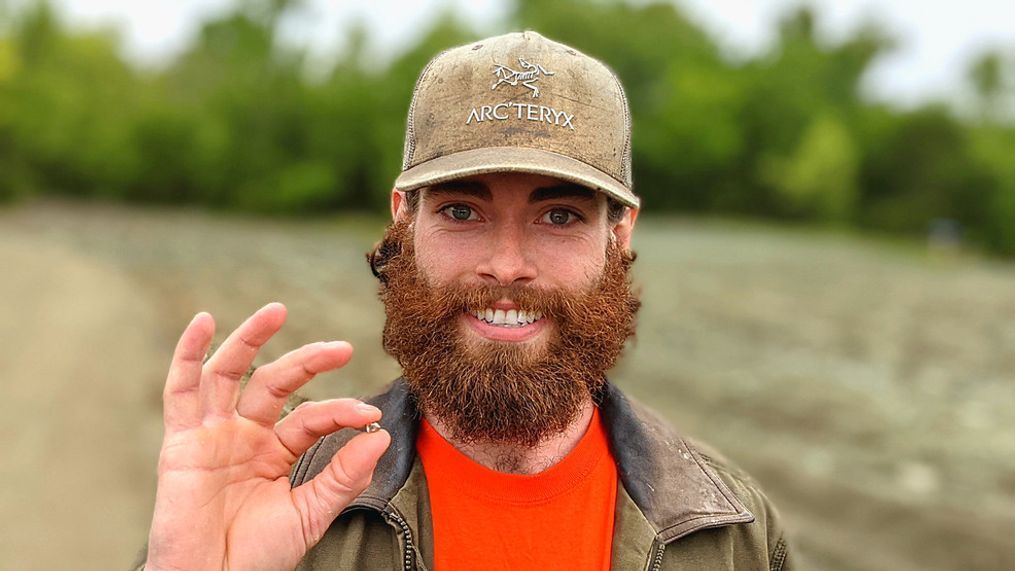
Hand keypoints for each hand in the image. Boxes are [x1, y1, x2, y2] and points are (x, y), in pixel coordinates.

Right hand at [145, 303, 390, 569]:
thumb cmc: (257, 556)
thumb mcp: (311, 514)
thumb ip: (344, 476)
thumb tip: (381, 434)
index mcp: (275, 451)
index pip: (312, 416)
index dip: (340, 410)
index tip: (368, 411)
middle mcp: (244, 435)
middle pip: (274, 383)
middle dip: (306, 361)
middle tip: (342, 347)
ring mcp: (212, 435)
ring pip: (229, 374)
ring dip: (250, 339)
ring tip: (277, 310)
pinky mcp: (182, 443)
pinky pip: (180, 392)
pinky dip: (188, 354)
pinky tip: (204, 322)